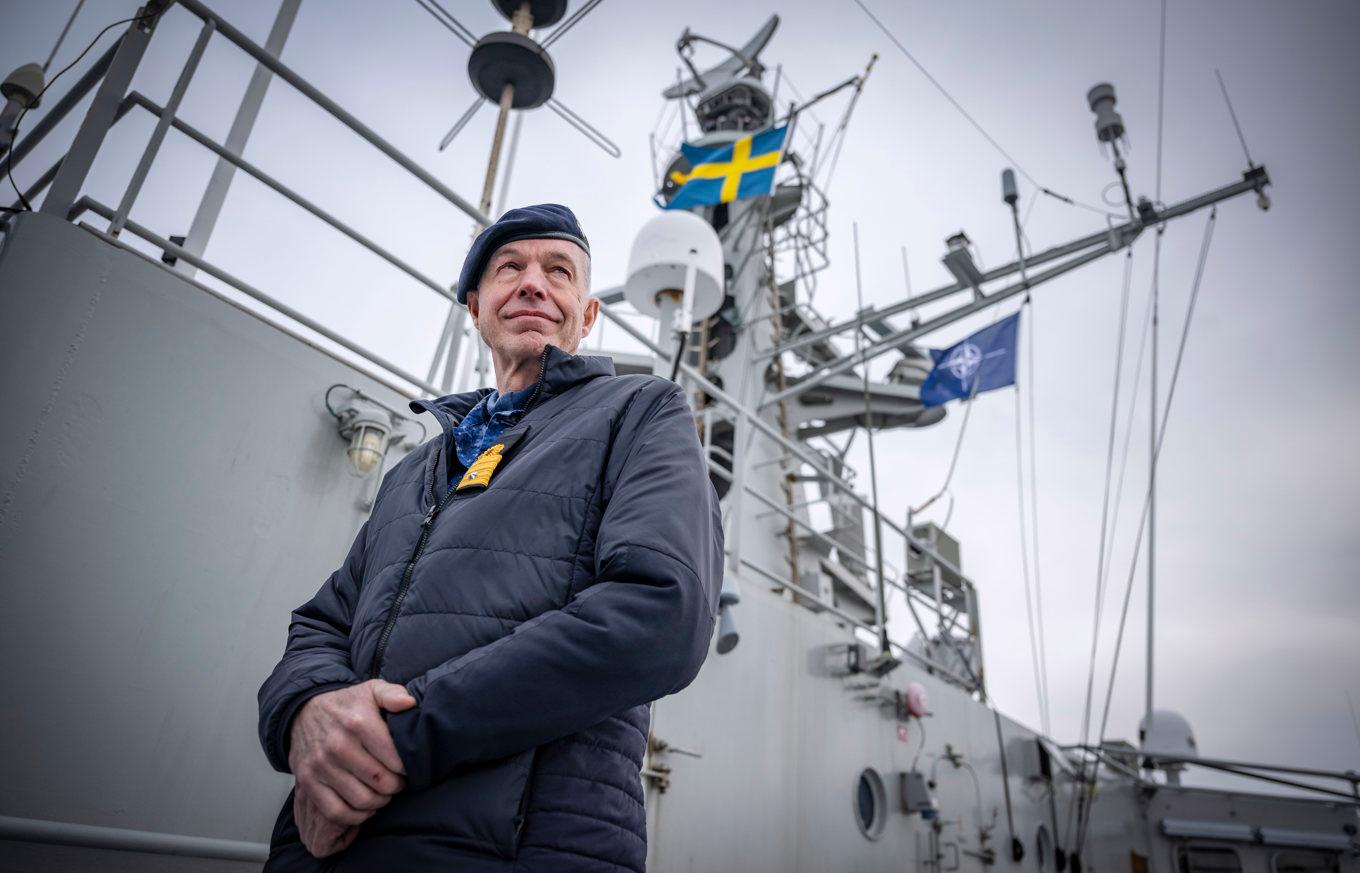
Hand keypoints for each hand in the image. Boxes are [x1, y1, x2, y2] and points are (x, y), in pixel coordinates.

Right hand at [288, 679, 416, 846]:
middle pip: (381, 782)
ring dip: (379, 802)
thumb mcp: (371, 690)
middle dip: (396, 786)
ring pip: (362, 800)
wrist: (303, 712)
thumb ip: (393, 694)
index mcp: (359, 722)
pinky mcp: (308, 782)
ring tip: (384, 793)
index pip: (395, 759)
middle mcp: (339, 745)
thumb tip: (410, 703)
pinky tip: (364, 806)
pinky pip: (336, 812)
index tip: (408, 768)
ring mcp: (321, 766)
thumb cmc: (347, 705)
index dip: (407, 768)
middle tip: (398, 782)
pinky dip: (355, 816)